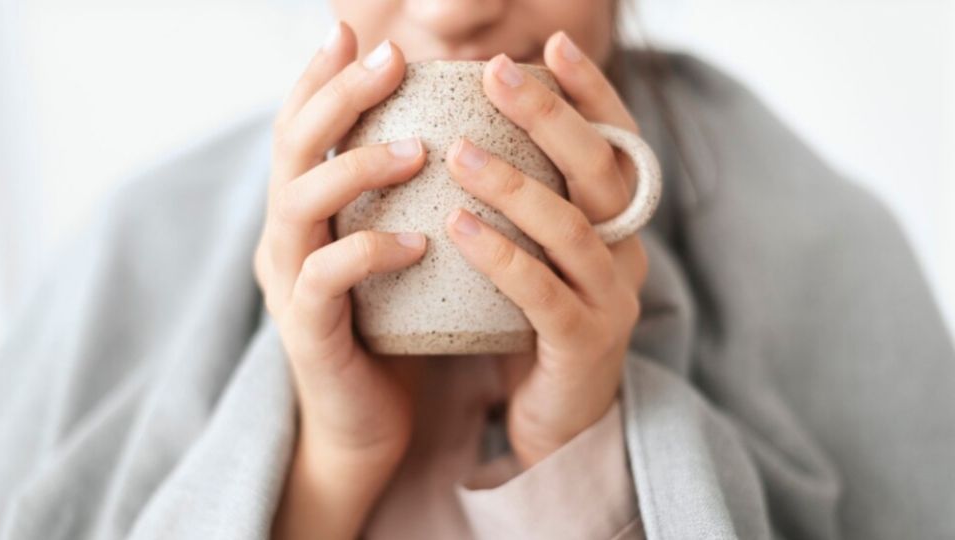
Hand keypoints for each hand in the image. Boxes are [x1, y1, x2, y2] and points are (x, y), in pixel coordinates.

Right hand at [254, 23, 425, 539]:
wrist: (369, 422)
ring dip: (354, 167)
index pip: (301, 128)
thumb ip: (401, 199)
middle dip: (337, 96)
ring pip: (299, 204)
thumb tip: (453, 133)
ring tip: (415, 151)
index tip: (352, 32)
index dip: (320, 77)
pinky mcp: (308, 331)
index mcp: (305, 212)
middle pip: (292, 148)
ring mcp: (289, 283)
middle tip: (388, 60)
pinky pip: (327, 280)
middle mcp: (285, 237)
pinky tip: (418, 243)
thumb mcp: (393, 249)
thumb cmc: (392, 328)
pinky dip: (369, 252)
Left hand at [444, 32, 648, 466]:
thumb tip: (463, 126)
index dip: (589, 93)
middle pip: (599, 171)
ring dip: (516, 185)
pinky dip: (502, 258)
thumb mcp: (535, 252)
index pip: (614, 143)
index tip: (550, 45)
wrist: (553, 418)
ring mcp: (613, 300)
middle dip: (552, 116)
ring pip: (573, 229)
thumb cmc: (531, 323)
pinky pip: (543, 295)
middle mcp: (626, 251)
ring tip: (459, 151)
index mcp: (615, 222)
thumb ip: (520, 199)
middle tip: (498, 73)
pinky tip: (458, 226)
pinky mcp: (585, 344)